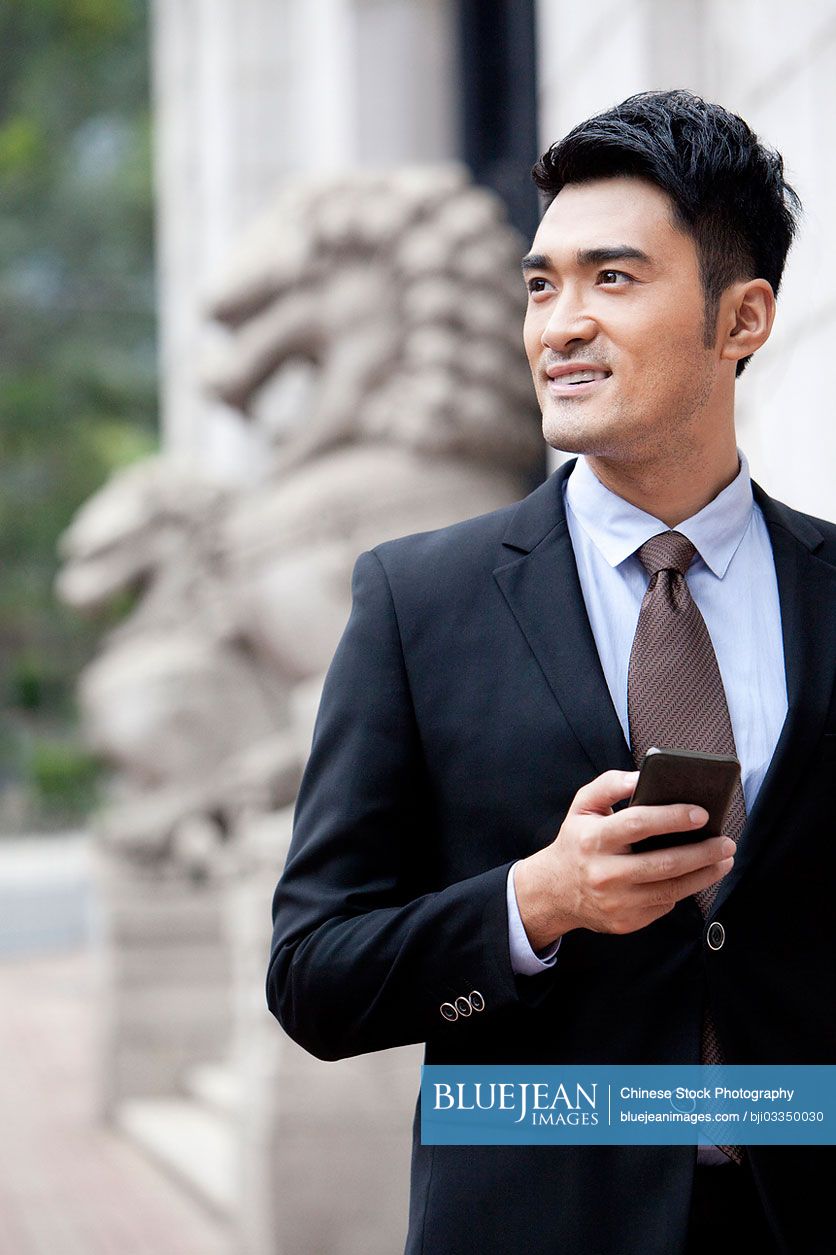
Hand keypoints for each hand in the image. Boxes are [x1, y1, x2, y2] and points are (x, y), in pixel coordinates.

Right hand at [513, 769, 734, 950]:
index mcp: (593, 839)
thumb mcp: (582, 806)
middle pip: (663, 863)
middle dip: (702, 852)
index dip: (673, 817)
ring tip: (724, 860)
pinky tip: (695, 876)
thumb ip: (610, 784)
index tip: (702, 813)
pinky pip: (663, 905)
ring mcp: (616, 902)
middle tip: (727, 842)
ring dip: (704, 875)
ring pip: (671, 889)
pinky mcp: (626, 922)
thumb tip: (644, 776)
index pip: (638, 824)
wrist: (553, 891)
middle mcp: (604, 873)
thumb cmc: (576, 842)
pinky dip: (683, 890)